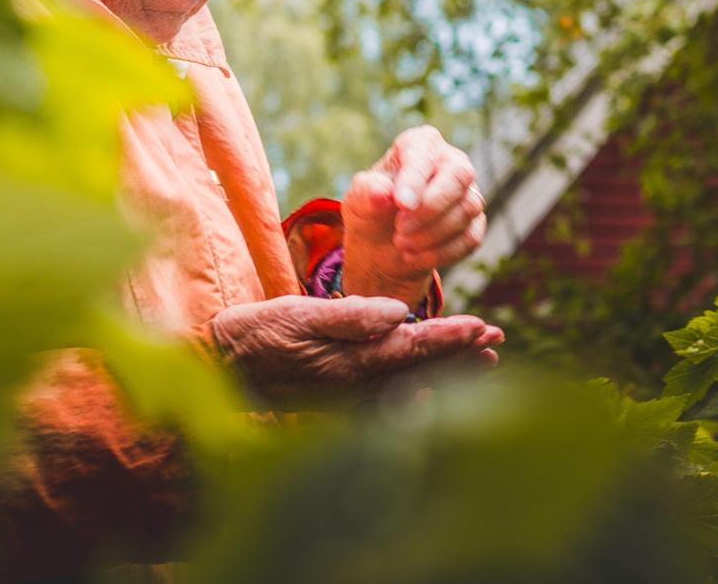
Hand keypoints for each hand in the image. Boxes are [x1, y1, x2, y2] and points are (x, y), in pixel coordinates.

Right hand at [210, 295, 501, 407]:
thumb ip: (349, 316)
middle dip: (461, 356)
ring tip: (481, 360)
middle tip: (496, 341)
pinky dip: (419, 387)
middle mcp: (355, 387)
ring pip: (411, 386)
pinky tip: (430, 385)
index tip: (483, 327)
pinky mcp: (338, 402)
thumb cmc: (257, 333)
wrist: (221, 367)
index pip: (413, 348)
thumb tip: (399, 314)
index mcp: (350, 364)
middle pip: (422, 373)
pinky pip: (391, 397)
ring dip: (447, 371)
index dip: (451, 337)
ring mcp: (348, 398)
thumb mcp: (297, 314)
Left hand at [342, 125, 486, 306]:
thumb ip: (367, 193)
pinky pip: (470, 238)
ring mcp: (467, 193)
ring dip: (432, 234)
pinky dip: (441, 253)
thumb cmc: (371, 209)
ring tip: (400, 244)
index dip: (415, 180)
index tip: (401, 205)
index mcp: (420, 144)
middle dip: (430, 207)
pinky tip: (413, 257)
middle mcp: (451, 162)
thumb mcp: (358, 201)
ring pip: (467, 208)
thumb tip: (382, 193)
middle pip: (459, 176)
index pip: (425, 154)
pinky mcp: (474, 224)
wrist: (381, 245)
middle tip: (400, 230)